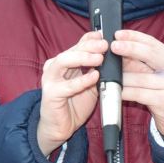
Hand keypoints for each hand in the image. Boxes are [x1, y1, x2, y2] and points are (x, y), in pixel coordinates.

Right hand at [38, 31, 105, 155]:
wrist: (60, 127)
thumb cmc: (74, 104)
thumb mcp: (90, 84)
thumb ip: (96, 71)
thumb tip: (112, 59)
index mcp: (65, 63)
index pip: (77, 45)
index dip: (90, 39)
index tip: (104, 36)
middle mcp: (55, 67)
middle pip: (71, 50)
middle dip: (89, 46)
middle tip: (105, 45)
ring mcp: (51, 79)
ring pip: (64, 61)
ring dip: (83, 58)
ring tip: (99, 58)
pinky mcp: (51, 94)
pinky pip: (67, 85)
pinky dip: (81, 80)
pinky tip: (94, 77)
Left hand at [110, 29, 163, 140]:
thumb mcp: (156, 74)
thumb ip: (140, 63)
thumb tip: (118, 50)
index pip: (152, 43)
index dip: (134, 37)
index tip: (118, 34)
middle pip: (150, 54)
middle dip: (129, 48)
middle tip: (113, 46)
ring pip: (140, 77)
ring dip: (121, 75)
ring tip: (107, 73)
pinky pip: (139, 93)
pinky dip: (125, 91)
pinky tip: (116, 90)